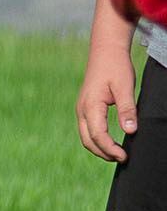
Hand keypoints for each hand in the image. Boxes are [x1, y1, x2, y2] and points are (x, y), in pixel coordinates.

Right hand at [81, 26, 141, 162]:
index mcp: (90, 106)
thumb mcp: (125, 87)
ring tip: (116, 153)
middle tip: (122, 159)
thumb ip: (127, 110)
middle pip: (88, 140)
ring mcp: (81, 109)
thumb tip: (130, 131)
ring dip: (99, 148)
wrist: (105, 51)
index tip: (124, 156)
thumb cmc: (116, 67)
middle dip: (103, 153)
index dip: (110, 149)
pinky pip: (87, 129)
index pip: (97, 135)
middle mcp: (81, 110)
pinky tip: (109, 141)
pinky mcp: (85, 107)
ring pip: (85, 137)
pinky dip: (96, 139)